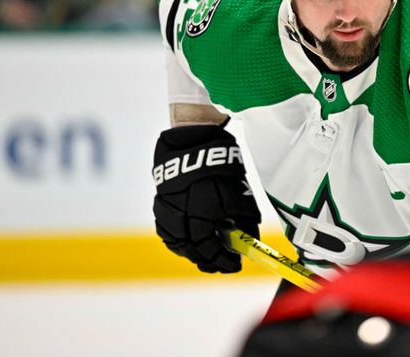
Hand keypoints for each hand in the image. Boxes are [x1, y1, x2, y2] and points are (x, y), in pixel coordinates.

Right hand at [152, 124, 260, 272]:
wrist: (194, 142)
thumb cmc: (221, 169)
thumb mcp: (241, 195)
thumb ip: (246, 221)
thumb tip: (249, 240)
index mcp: (201, 218)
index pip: (211, 251)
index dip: (223, 262)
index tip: (235, 266)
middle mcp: (181, 218)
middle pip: (192, 252)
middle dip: (208, 261)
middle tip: (221, 265)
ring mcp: (167, 211)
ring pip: (176, 243)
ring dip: (191, 252)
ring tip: (205, 255)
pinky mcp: (159, 203)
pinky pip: (166, 230)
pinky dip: (177, 239)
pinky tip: (188, 239)